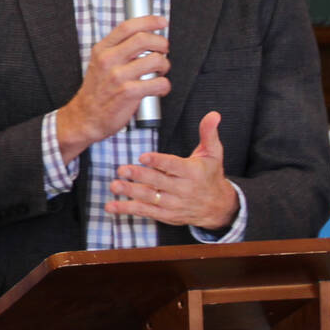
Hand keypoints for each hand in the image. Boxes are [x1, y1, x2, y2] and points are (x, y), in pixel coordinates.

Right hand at [53, 14, 169, 159]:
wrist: (85, 117)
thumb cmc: (97, 90)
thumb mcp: (100, 63)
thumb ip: (117, 48)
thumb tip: (144, 37)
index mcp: (102, 49)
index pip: (127, 26)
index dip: (149, 21)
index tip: (161, 22)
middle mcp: (109, 60)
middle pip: (144, 39)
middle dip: (162, 43)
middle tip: (164, 50)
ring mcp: (118, 76)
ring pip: (155, 60)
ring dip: (165, 65)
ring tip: (160, 72)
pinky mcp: (128, 93)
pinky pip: (158, 83)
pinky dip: (164, 86)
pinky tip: (159, 88)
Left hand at [107, 110, 239, 229]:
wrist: (218, 206)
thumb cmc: (210, 175)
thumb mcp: (213, 153)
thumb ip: (208, 133)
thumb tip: (213, 114)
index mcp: (193, 173)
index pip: (174, 166)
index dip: (158, 161)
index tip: (143, 156)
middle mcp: (183, 190)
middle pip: (158, 182)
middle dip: (139, 176)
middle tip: (122, 169)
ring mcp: (173, 204)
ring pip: (150, 198)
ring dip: (130, 192)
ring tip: (114, 185)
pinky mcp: (165, 214)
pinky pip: (145, 211)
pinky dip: (127, 209)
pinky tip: (111, 206)